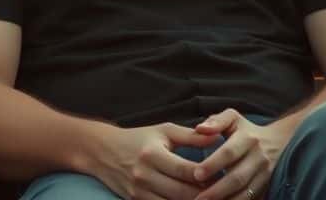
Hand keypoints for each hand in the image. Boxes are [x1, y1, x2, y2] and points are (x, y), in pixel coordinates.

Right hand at [92, 123, 219, 199]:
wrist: (102, 151)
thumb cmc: (138, 139)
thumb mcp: (163, 131)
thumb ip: (191, 136)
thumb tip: (217, 138)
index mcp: (153, 154)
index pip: (187, 171)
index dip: (208, 176)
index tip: (224, 175)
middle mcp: (144, 175)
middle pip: (183, 193)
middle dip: (207, 194)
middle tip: (223, 190)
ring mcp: (139, 192)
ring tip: (211, 196)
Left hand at [191, 109, 288, 199]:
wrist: (279, 142)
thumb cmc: (246, 130)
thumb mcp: (233, 118)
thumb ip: (216, 121)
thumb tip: (199, 128)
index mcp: (248, 139)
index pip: (229, 153)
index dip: (213, 164)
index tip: (196, 174)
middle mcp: (259, 158)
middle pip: (237, 178)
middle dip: (217, 190)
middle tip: (199, 198)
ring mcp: (265, 175)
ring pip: (246, 193)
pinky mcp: (267, 187)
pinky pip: (253, 199)